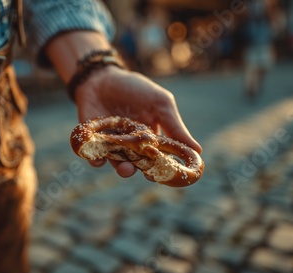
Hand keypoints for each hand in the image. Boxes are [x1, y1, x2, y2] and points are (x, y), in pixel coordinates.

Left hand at [75, 65, 201, 177]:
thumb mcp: (160, 104)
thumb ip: (175, 127)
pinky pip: (95, 157)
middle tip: (148, 174)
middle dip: (144, 171)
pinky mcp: (94, 143)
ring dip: (123, 169)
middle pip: (140, 165)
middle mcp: (133, 146)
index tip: (170, 172)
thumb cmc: (135, 89)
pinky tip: (99, 159)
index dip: (166, 167)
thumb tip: (198, 151)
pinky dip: (96, 160)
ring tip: (126, 169)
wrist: (101, 78)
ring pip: (119, 164)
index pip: (161, 158)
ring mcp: (113, 145)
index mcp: (152, 139)